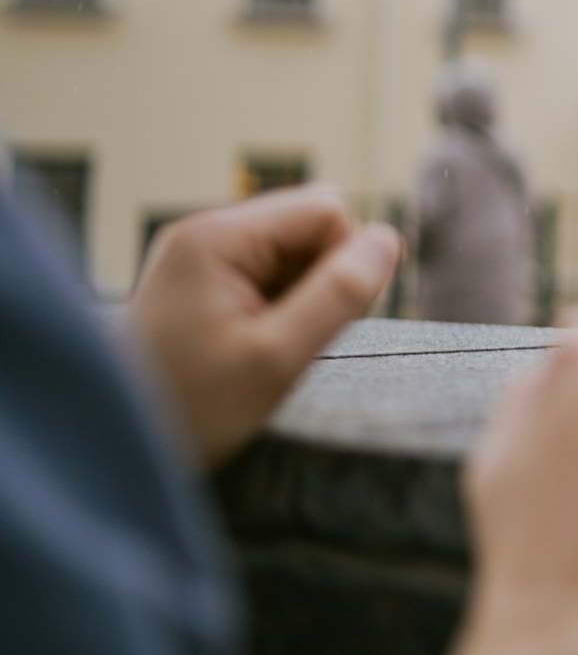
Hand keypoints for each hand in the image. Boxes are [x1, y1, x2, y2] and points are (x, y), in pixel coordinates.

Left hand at [120, 185, 402, 469]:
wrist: (112, 445)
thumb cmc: (188, 409)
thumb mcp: (277, 358)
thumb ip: (339, 294)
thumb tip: (387, 241)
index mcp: (218, 238)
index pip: (326, 209)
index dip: (343, 263)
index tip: (319, 321)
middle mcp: (203, 231)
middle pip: (308, 224)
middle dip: (320, 277)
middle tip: (288, 337)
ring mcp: (196, 253)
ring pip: (291, 249)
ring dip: (298, 294)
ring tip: (264, 344)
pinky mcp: (196, 276)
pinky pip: (264, 269)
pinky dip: (274, 303)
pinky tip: (250, 342)